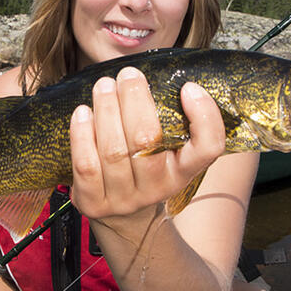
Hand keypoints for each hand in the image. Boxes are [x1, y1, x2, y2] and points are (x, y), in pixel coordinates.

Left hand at [68, 65, 224, 226]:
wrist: (124, 216)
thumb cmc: (146, 168)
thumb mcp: (169, 151)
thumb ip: (171, 120)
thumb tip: (158, 77)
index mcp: (184, 171)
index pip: (207, 148)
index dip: (204, 117)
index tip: (189, 88)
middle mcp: (157, 188)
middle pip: (148, 142)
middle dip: (135, 100)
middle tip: (128, 74)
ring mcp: (124, 198)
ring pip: (114, 151)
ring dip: (107, 110)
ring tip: (104, 85)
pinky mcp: (93, 202)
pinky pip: (86, 165)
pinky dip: (82, 135)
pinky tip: (82, 113)